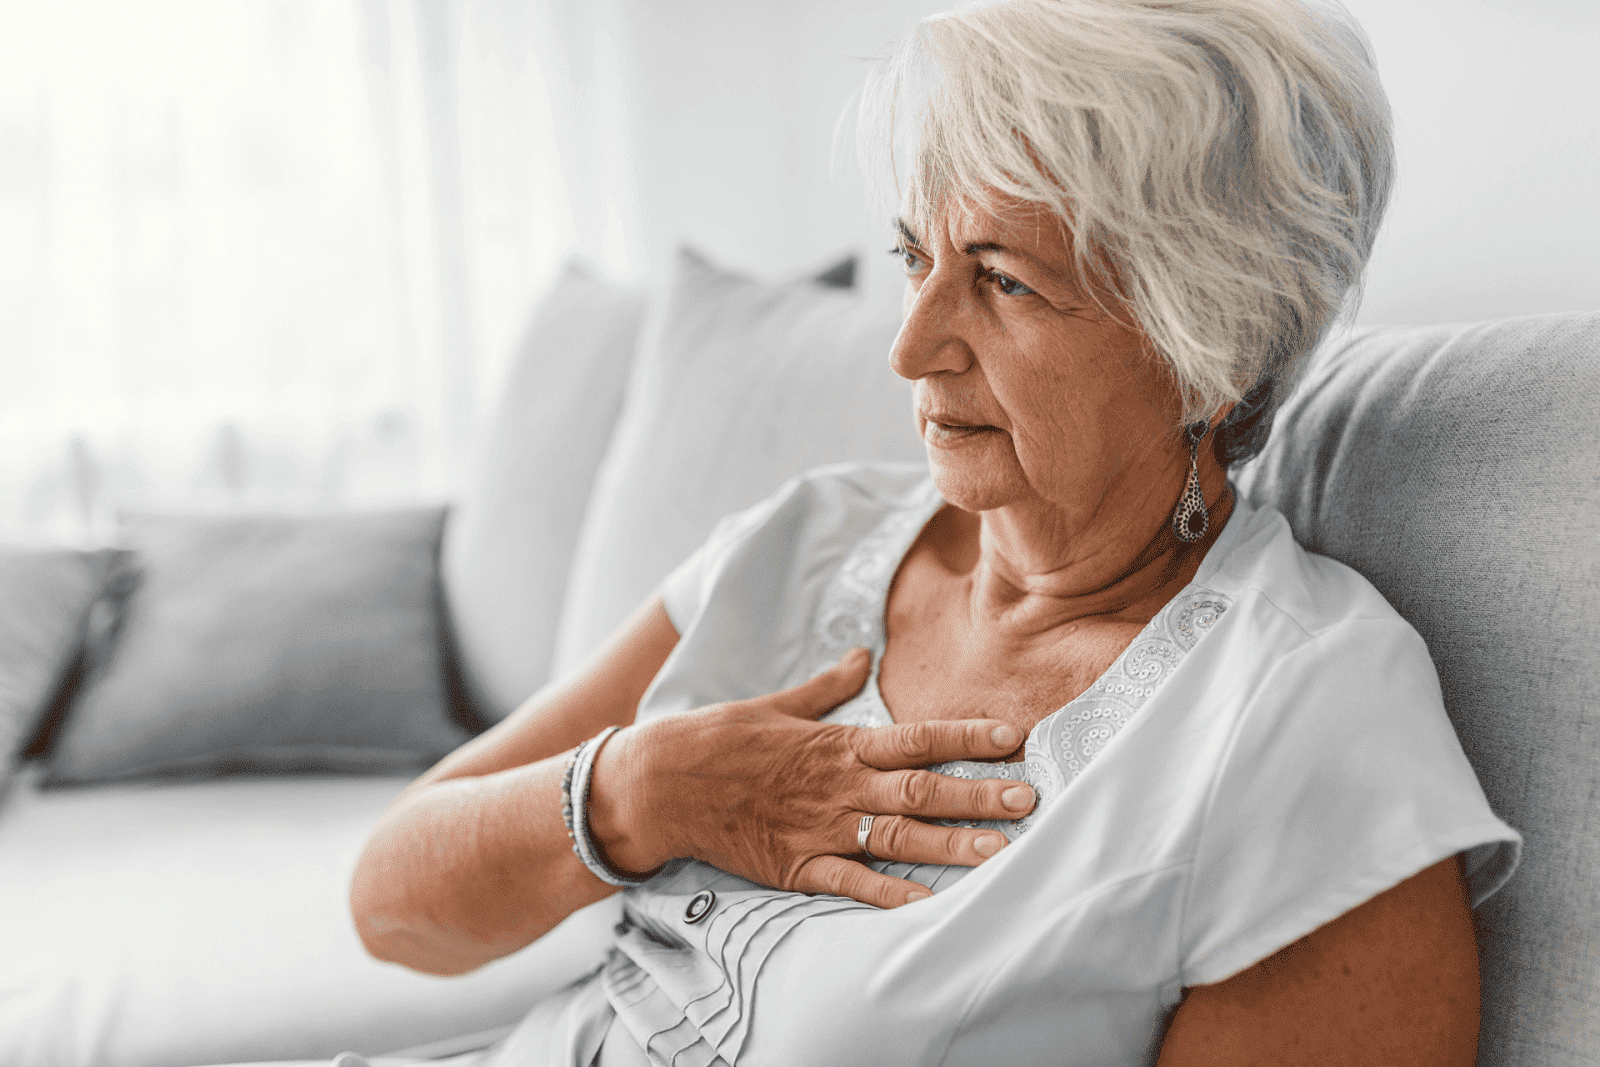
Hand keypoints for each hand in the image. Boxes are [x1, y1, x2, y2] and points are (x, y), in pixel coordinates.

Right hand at [587, 648, 1035, 907]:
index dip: (968, 736)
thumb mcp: (776, 703)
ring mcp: (820, 828)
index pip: (917, 737)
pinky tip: (933, 905)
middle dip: (980, 794)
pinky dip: (893, 897)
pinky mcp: (798, 866)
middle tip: (1030, 800)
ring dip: (954, 845)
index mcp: (838, 743)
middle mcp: (839, 786)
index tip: (1014, 736)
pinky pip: (854, 885)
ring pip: (899, 839)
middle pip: (923, 791)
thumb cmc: (718, 738)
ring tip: (1003, 853)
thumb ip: (826, 687)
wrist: (661, 783)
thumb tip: (861, 656)